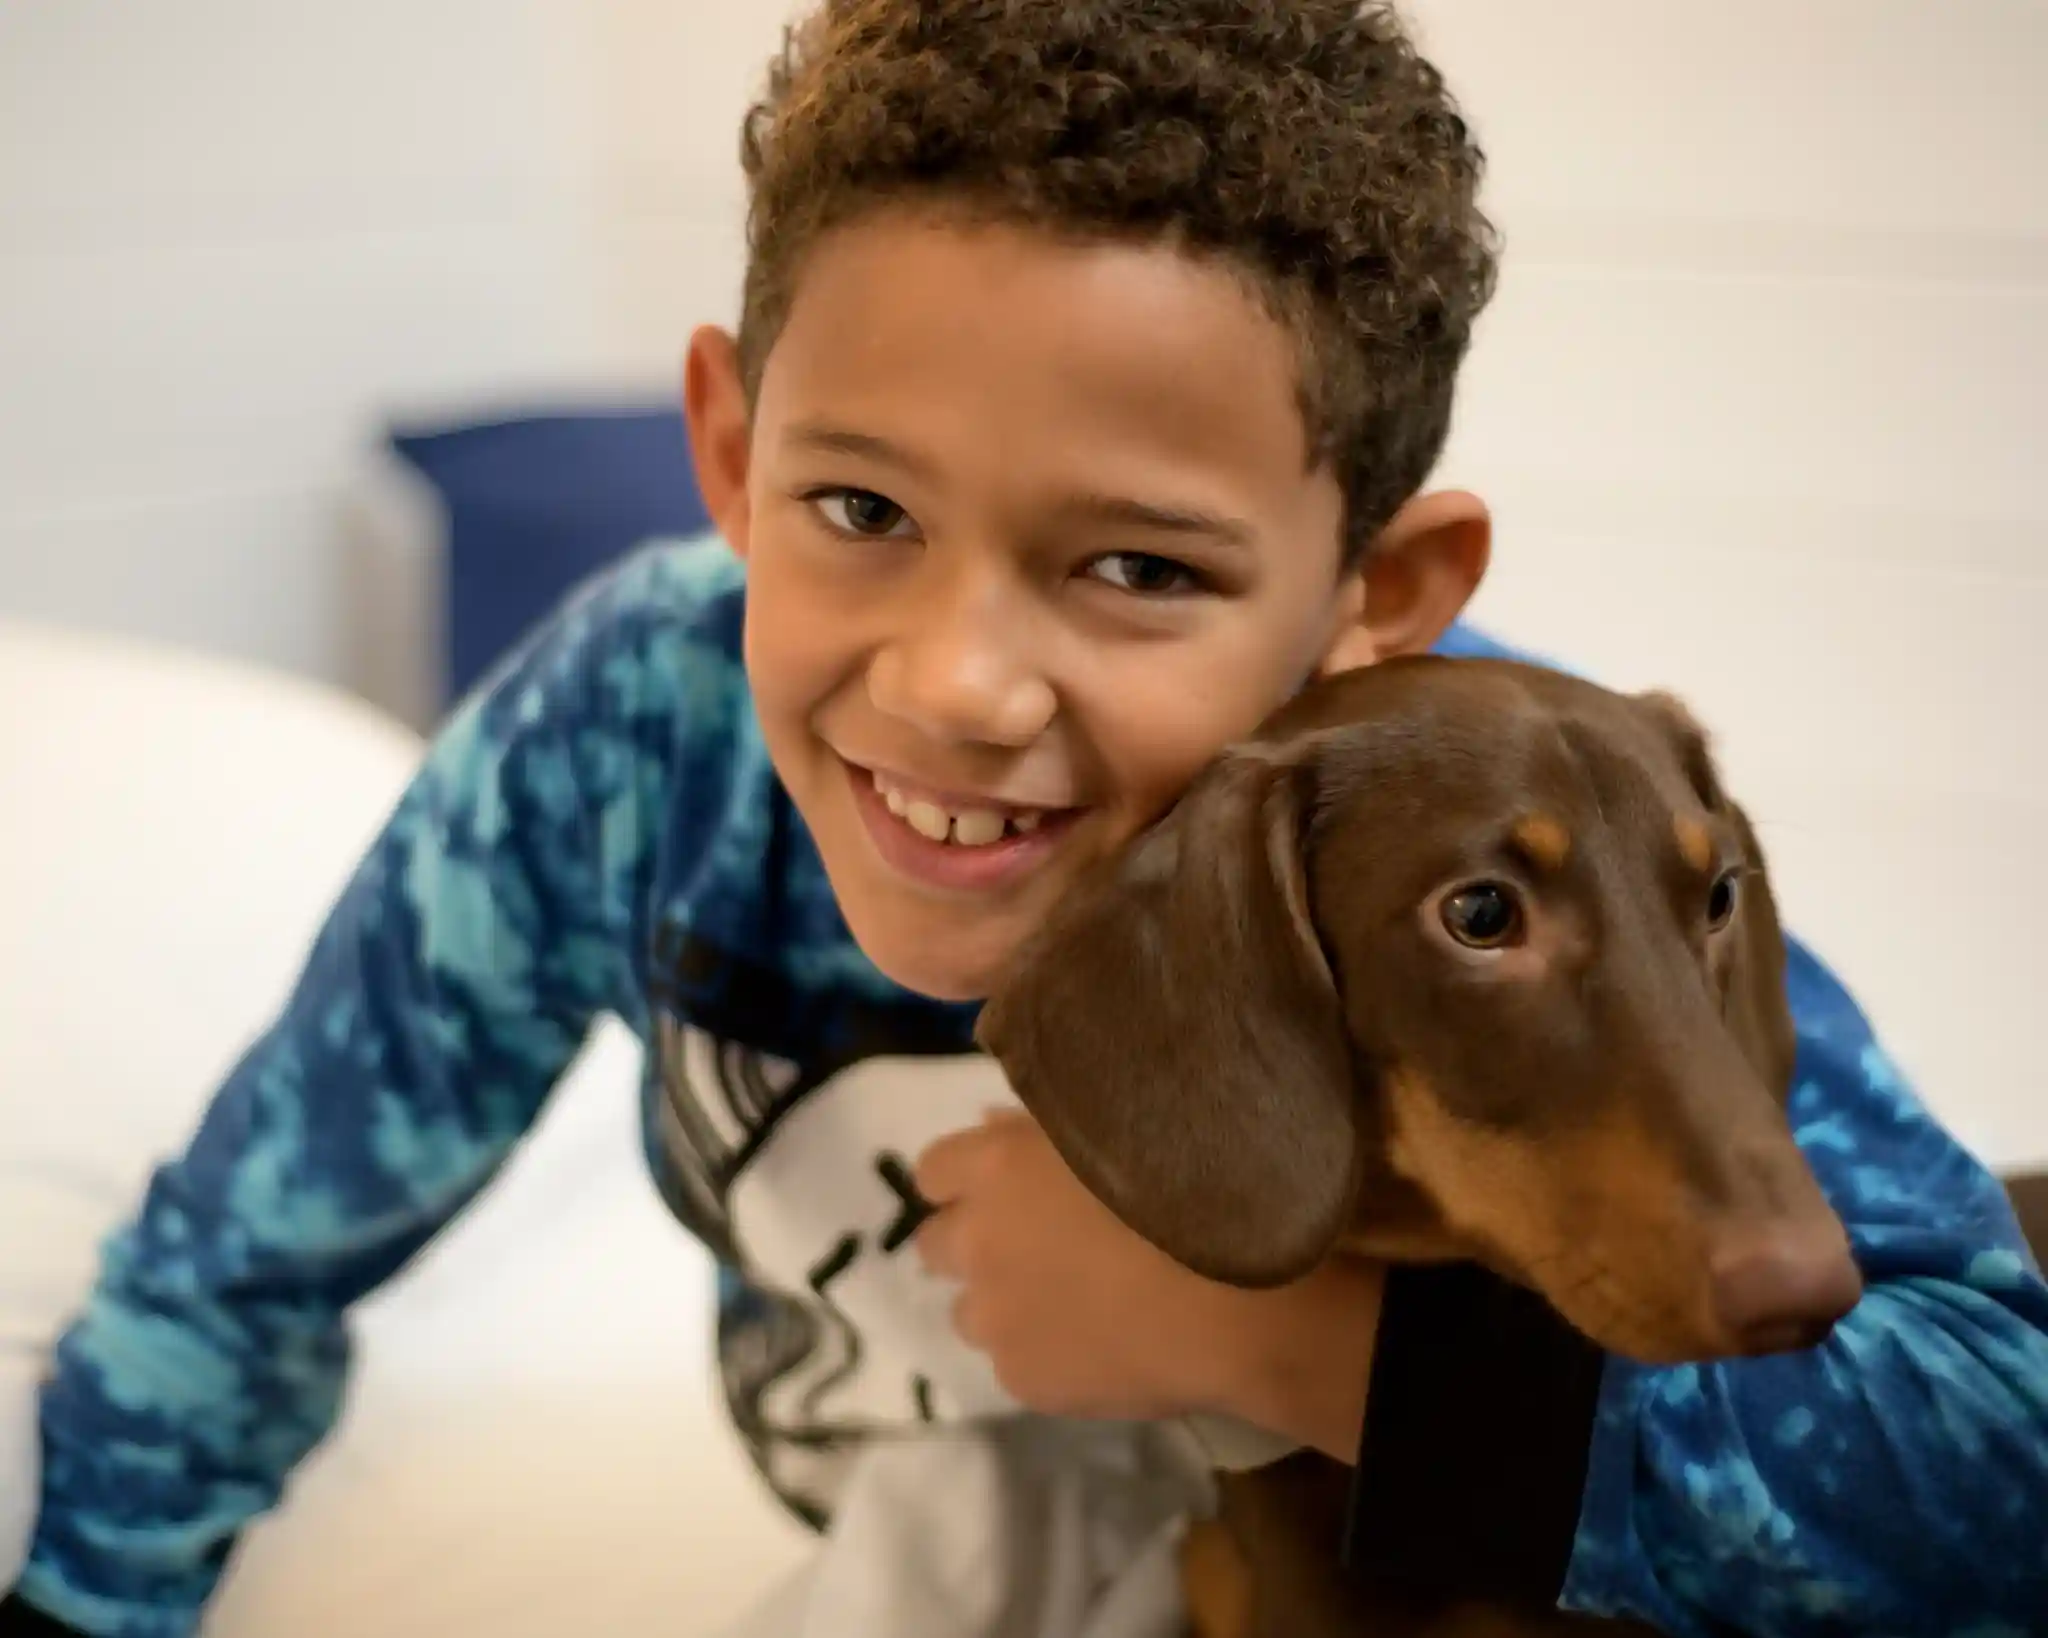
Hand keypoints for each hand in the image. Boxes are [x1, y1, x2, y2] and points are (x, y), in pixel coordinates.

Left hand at [914, 1110, 1384, 1456]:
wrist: (1243, 1304)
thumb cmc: (1196, 1191)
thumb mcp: (1123, 1128)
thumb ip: (1042, 1127)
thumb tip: (993, 1124)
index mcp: (997, 1168)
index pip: (933, 1170)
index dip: (968, 1179)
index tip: (1009, 1187)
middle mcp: (979, 1242)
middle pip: (936, 1245)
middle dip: (976, 1244)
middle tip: (1037, 1247)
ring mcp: (997, 1319)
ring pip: (973, 1312)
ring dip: (1006, 1303)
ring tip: (1076, 1302)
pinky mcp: (1024, 1381)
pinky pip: (1016, 1364)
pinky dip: (1046, 1353)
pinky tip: (1103, 1346)